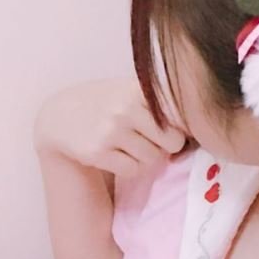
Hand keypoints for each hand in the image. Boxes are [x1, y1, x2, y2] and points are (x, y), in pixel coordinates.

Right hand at [33, 77, 186, 177]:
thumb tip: (199, 120)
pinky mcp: (98, 152)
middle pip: (172, 142)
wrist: (59, 117)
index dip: (181, 127)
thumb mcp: (128, 91)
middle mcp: (125, 108)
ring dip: (147, 159)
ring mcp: (110, 130)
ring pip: (153, 159)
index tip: (173, 129)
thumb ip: (159, 100)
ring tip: (131, 148)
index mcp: (137, 89)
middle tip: (152, 142)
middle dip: (166, 146)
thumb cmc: (104, 103)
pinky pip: (133, 170)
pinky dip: (131, 168)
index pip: (179, 115)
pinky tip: (118, 157)